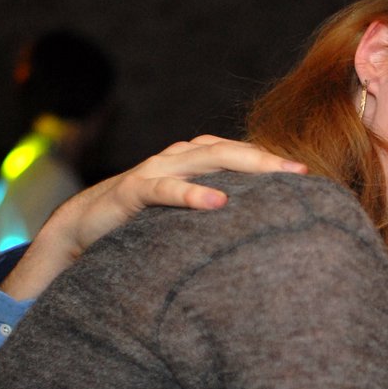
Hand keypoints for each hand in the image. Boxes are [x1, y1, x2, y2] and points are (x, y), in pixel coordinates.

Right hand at [0, 136, 305, 299]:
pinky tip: (217, 201)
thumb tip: (261, 238)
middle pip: (229, 150)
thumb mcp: (183, 222)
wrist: (78, 232)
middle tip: (301, 173)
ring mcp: (154, 171)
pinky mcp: (130, 191)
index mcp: (191, 163)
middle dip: (266, 159)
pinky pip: (163, 188)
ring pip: (204, 157)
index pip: (238, 154)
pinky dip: (191, 192)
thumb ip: (215, 218)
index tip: (309, 177)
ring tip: (277, 174)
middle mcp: (176, 159)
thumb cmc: (139, 228)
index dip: (271, 161)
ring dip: (243, 164)